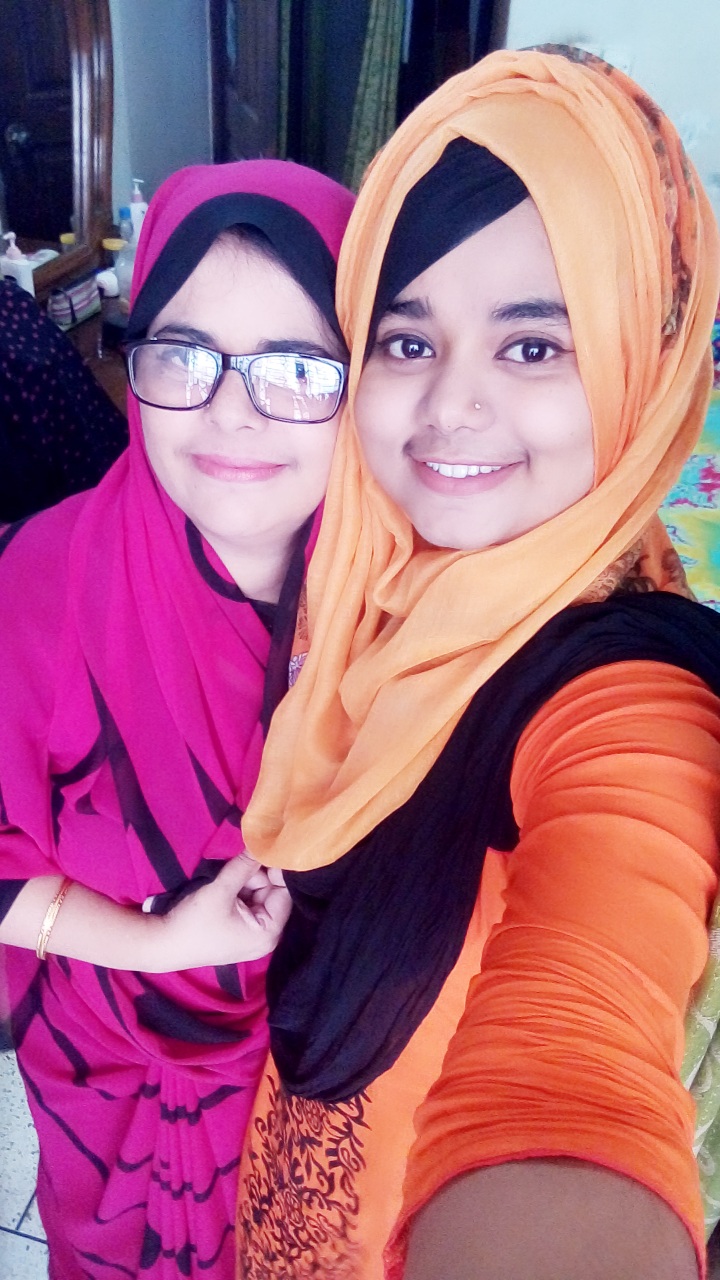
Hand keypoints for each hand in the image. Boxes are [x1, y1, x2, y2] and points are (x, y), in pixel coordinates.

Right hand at [155, 854, 290, 970]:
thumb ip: (244, 866)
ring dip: (244, 882)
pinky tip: (223, 888)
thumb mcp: (221, 889)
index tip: (262, 851)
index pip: (284, 893)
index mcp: (268, 933)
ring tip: (224, 880)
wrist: (162, 944)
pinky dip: (238, 892)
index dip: (274, 871)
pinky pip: (247, 904)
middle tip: (236, 865)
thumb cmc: (194, 922)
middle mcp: (266, 938)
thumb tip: (261, 844)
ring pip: (258, 896)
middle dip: (255, 877)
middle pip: (271, 894)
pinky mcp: (239, 932)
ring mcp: (252, 936)